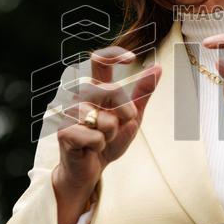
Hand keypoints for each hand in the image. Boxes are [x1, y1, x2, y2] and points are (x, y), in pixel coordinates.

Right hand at [54, 47, 160, 223]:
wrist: (92, 168)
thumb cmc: (109, 139)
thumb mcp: (132, 116)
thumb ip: (143, 92)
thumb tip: (158, 67)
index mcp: (96, 88)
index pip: (100, 60)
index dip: (114, 55)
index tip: (131, 58)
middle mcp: (81, 96)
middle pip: (111, 90)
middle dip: (125, 112)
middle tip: (119, 126)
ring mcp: (70, 113)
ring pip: (105, 119)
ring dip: (110, 134)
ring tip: (102, 138)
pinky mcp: (65, 132)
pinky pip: (95, 137)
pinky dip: (100, 145)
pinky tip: (91, 148)